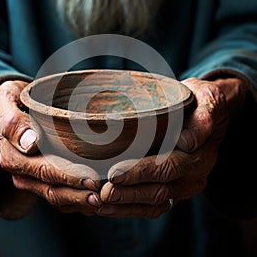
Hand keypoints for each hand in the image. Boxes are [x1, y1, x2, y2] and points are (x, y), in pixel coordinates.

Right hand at [0, 80, 101, 214]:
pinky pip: (57, 196)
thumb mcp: (5, 102)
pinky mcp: (39, 179)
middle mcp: (20, 172)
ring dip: (79, 201)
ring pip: (56, 197)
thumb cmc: (12, 100)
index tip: (93, 180)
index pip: (45, 171)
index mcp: (13, 156)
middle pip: (53, 190)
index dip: (70, 178)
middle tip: (104, 196)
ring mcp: (30, 178)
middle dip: (79, 195)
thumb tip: (30, 143)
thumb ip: (12, 121)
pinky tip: (93, 198)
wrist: (12, 105)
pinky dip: (75, 200)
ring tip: (103, 200)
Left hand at [97, 77, 248, 217]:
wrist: (210, 111)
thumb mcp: (208, 103)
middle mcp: (192, 176)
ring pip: (154, 203)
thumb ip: (201, 122)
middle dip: (128, 194)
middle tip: (103, 194)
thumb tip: (186, 142)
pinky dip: (131, 208)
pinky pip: (153, 205)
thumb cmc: (203, 103)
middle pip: (158, 191)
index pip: (167, 168)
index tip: (115, 174)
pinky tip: (111, 207)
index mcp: (200, 157)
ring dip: (126, 206)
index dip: (140, 173)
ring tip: (101, 205)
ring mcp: (182, 185)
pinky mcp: (173, 187)